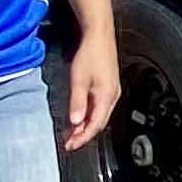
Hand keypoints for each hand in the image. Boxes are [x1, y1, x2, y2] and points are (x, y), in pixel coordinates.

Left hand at [56, 28, 120, 150]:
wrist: (99, 36)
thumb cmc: (91, 54)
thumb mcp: (79, 79)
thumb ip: (77, 102)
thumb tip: (75, 122)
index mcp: (106, 96)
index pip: (94, 125)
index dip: (82, 138)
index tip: (70, 145)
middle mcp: (112, 96)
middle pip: (98, 123)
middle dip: (83, 135)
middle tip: (69, 142)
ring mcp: (112, 91)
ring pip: (99, 116)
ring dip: (86, 126)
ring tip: (72, 132)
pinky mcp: (109, 86)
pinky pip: (100, 107)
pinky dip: (89, 115)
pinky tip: (81, 116)